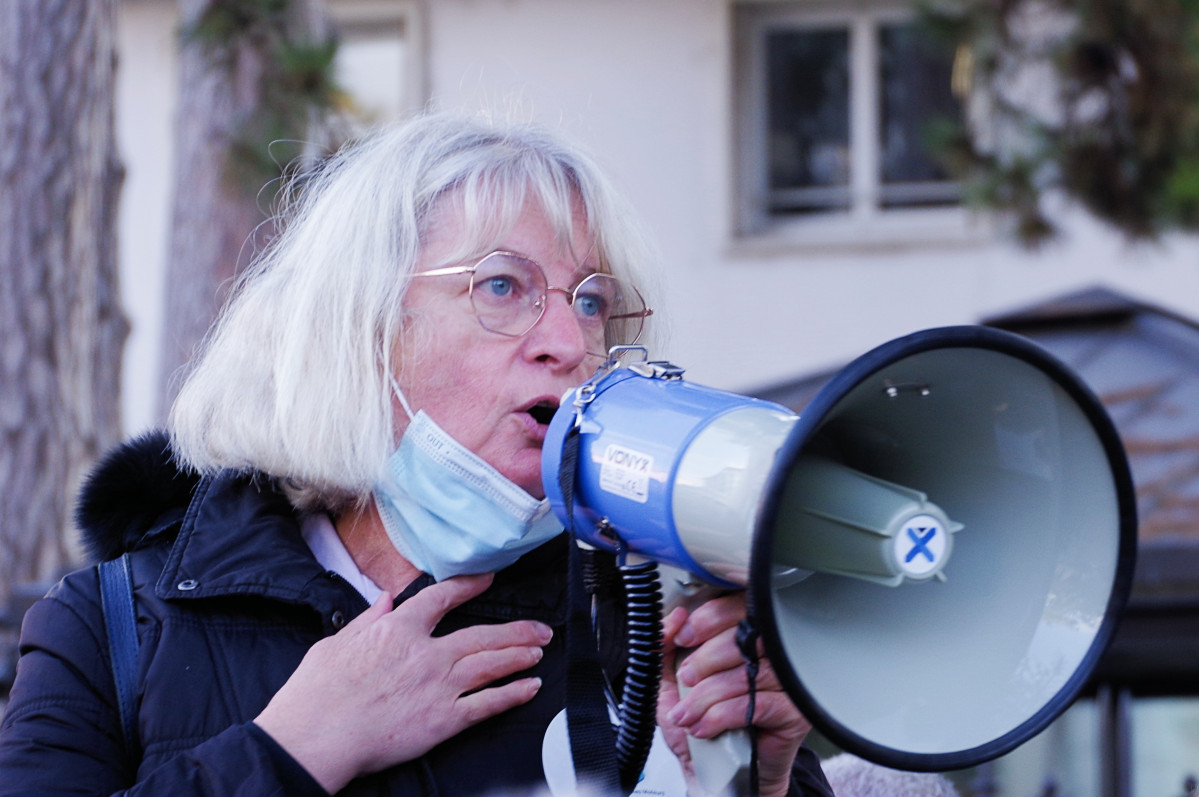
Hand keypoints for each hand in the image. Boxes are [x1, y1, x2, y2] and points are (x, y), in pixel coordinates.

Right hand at [255, 573, 550, 792]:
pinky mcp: (444, 719)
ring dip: (520, 655)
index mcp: (398, 630)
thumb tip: (386, 600)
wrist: (316, 736)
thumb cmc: (317, 693)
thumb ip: (367, 619)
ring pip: (491, 663)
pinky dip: (513, 694)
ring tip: (539, 650)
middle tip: (539, 628)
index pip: (441, 598)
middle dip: (515, 630)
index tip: (488, 579)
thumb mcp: (336, 642)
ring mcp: (438, 686)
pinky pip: (487, 704)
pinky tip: (530, 687)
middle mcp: (426, 653)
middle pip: (481, 634)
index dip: (468, 586)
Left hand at [657, 592, 810, 796]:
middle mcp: (775, 653)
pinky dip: (720, 717)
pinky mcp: (796, 711)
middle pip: (745, 637)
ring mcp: (788, 681)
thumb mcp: (671, 682)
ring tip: (687, 715)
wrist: (721, 773)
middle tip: (686, 680)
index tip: (686, 636)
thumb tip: (673, 618)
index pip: (740, 606)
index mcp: (749, 635)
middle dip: (705, 659)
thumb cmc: (703, 722)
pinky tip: (704, 728)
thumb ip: (666, 647)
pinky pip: (754, 704)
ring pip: (745, 674)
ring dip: (706, 697)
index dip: (710, 618)